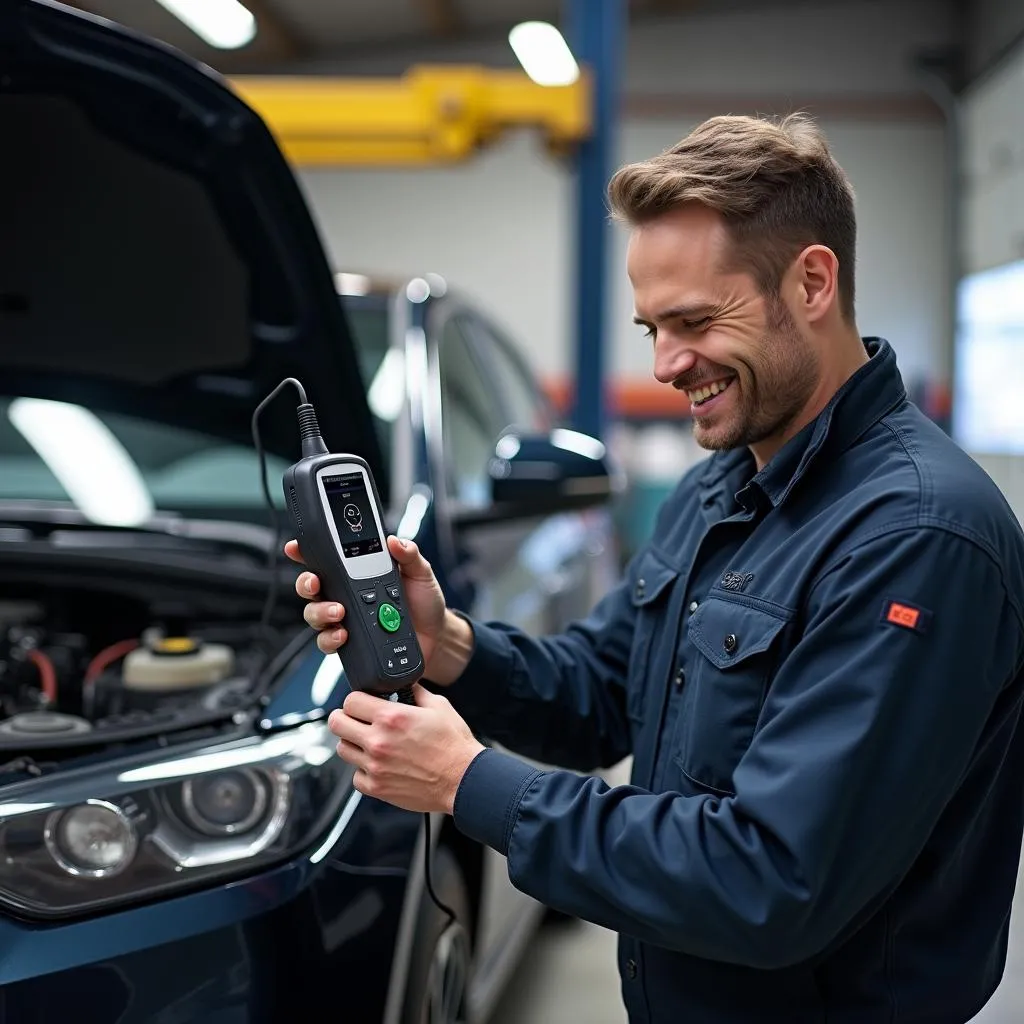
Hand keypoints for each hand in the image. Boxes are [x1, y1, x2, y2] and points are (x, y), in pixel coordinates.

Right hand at [285, 534, 449, 670]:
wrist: (437, 637)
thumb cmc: (425, 602)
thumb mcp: (421, 573)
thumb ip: (409, 555)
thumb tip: (394, 541)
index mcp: (358, 574)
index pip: (326, 560)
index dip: (305, 552)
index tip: (295, 548)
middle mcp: (346, 595)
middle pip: (311, 588)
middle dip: (306, 583)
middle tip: (316, 583)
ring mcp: (346, 620)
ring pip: (314, 615)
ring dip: (320, 612)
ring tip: (339, 612)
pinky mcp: (350, 643)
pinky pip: (327, 642)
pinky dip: (331, 638)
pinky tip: (344, 634)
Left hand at [329, 684, 484, 813]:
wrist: (463, 780)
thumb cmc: (454, 746)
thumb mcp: (438, 706)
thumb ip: (416, 692)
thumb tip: (406, 684)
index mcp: (391, 717)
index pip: (351, 701)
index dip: (357, 699)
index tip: (363, 703)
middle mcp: (378, 741)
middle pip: (336, 723)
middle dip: (346, 718)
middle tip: (357, 720)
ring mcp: (375, 766)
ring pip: (342, 749)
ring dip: (353, 743)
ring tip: (370, 742)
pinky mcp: (377, 788)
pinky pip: (355, 776)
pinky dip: (364, 770)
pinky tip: (380, 764)